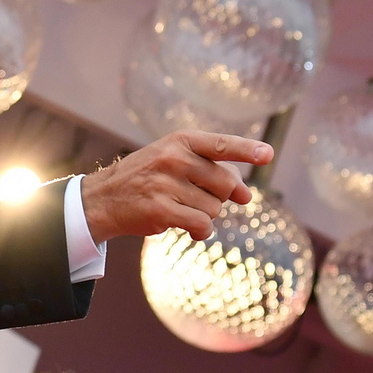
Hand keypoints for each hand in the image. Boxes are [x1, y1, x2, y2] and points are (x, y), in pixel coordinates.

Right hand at [80, 130, 273, 242]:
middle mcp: (174, 158)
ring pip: (215, 208)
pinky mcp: (161, 210)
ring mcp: (166, 183)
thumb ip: (211, 170)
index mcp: (180, 141)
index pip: (220, 144)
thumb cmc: (147, 177)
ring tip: (183, 210)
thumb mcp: (173, 159)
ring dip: (206, 215)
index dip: (247, 150)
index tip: (268, 154)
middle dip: (221, 196)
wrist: (104, 198)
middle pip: (226, 183)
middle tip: (200, 198)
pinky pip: (202, 225)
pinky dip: (202, 231)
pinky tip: (191, 230)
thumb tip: (247, 195)